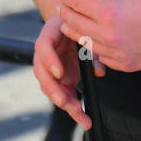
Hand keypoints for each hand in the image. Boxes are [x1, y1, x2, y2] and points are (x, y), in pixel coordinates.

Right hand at [33, 14, 97, 130]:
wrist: (73, 24)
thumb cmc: (79, 25)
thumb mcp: (87, 33)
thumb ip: (92, 51)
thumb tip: (99, 72)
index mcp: (49, 34)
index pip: (43, 46)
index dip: (50, 60)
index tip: (59, 73)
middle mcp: (45, 53)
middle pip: (41, 73)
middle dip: (54, 90)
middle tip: (66, 102)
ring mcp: (50, 67)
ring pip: (49, 87)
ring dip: (64, 102)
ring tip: (80, 114)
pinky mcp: (58, 78)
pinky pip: (61, 93)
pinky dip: (71, 105)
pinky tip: (82, 116)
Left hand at [58, 0, 140, 73]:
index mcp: (108, 12)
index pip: (74, 2)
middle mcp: (108, 35)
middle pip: (72, 23)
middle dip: (66, 11)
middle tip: (66, 5)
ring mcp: (116, 53)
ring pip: (83, 42)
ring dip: (76, 30)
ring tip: (75, 21)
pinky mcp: (124, 65)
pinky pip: (99, 56)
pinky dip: (94, 46)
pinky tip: (96, 37)